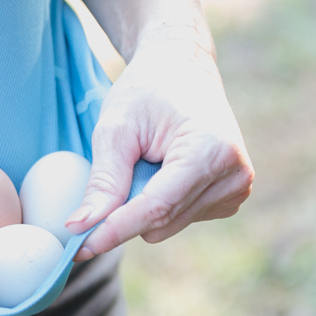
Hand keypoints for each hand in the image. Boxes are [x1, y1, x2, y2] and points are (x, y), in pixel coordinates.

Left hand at [65, 38, 254, 259]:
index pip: (156, 208)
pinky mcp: (231, 197)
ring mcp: (237, 188)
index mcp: (210, 151)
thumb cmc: (147, 89)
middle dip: (125, 212)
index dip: (114, 230)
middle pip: (160, 222)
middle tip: (112, 175)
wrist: (182, 67)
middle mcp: (234, 174)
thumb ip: (102, 182)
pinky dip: (160, 202)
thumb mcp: (115, 129)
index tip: (78, 248)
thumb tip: (80, 228)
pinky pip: (179, 219)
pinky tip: (164, 169)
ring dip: (143, 203)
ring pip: (167, 226)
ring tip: (148, 160)